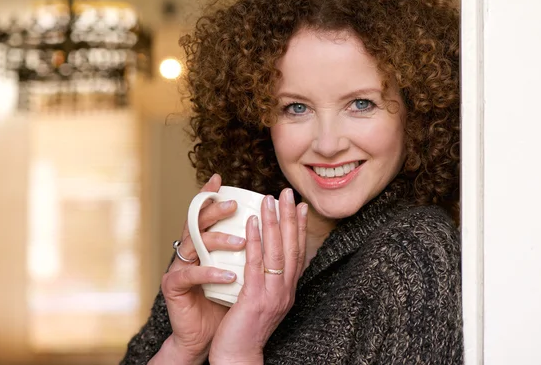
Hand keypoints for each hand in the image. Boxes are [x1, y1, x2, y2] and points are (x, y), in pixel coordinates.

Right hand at [154, 174, 245, 363]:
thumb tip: (277, 226)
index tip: (219, 178)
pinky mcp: (174, 285)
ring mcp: (179, 265)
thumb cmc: (229, 301)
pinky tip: (228, 274)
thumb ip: (252, 249)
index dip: (210, 196)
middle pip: (198, 222)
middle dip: (215, 210)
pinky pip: (192, 275)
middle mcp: (190, 250)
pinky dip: (211, 273)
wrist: (212, 336)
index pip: (207, 215)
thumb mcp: (244, 271)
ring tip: (242, 242)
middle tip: (234, 203)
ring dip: (219, 241)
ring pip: (195, 244)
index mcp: (204, 244)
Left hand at [208, 188, 307, 363]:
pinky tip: (251, 222)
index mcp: (288, 290)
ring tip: (270, 199)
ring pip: (276, 252)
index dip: (300, 228)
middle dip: (291, 217)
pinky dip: (255, 241)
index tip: (301, 206)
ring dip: (274, 222)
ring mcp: (273, 295)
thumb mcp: (264, 302)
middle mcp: (285, 290)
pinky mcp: (256, 299)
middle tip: (289, 192)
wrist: (239, 357)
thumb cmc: (246, 330)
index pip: (298, 253)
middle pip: (291, 247)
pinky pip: (256, 264)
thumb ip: (268, 280)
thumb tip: (267, 259)